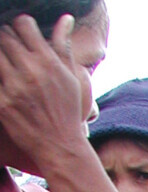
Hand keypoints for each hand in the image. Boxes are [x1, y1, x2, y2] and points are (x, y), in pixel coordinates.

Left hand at [0, 15, 89, 175]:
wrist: (61, 148)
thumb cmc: (67, 112)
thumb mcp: (71, 78)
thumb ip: (63, 46)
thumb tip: (66, 19)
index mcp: (47, 62)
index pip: (23, 25)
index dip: (20, 27)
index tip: (22, 36)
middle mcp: (30, 71)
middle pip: (4, 36)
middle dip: (6, 40)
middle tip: (11, 52)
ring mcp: (14, 87)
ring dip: (0, 57)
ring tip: (8, 66)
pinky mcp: (3, 104)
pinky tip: (5, 82)